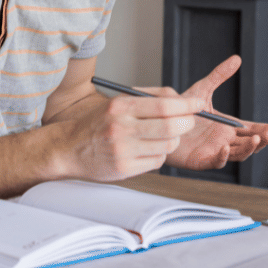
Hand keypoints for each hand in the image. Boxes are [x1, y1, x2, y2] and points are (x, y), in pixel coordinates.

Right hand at [53, 83, 205, 181]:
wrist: (68, 149)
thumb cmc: (97, 124)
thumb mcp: (117, 103)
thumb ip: (148, 98)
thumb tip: (181, 99)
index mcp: (121, 105)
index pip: (165, 105)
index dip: (187, 105)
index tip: (199, 104)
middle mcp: (121, 127)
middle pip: (171, 126)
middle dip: (187, 123)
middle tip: (189, 121)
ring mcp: (123, 150)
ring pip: (167, 145)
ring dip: (173, 140)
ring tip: (163, 136)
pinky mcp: (124, 169)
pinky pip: (157, 162)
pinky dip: (160, 155)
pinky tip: (149, 150)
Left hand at [165, 55, 267, 169]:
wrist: (159, 121)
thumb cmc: (180, 109)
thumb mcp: (202, 89)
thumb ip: (219, 76)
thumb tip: (237, 59)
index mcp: (228, 126)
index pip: (252, 130)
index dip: (266, 130)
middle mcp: (224, 140)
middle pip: (250, 144)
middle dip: (263, 139)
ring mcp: (215, 151)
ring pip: (239, 154)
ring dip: (250, 149)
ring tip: (257, 139)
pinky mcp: (201, 160)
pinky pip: (217, 161)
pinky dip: (224, 157)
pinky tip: (226, 148)